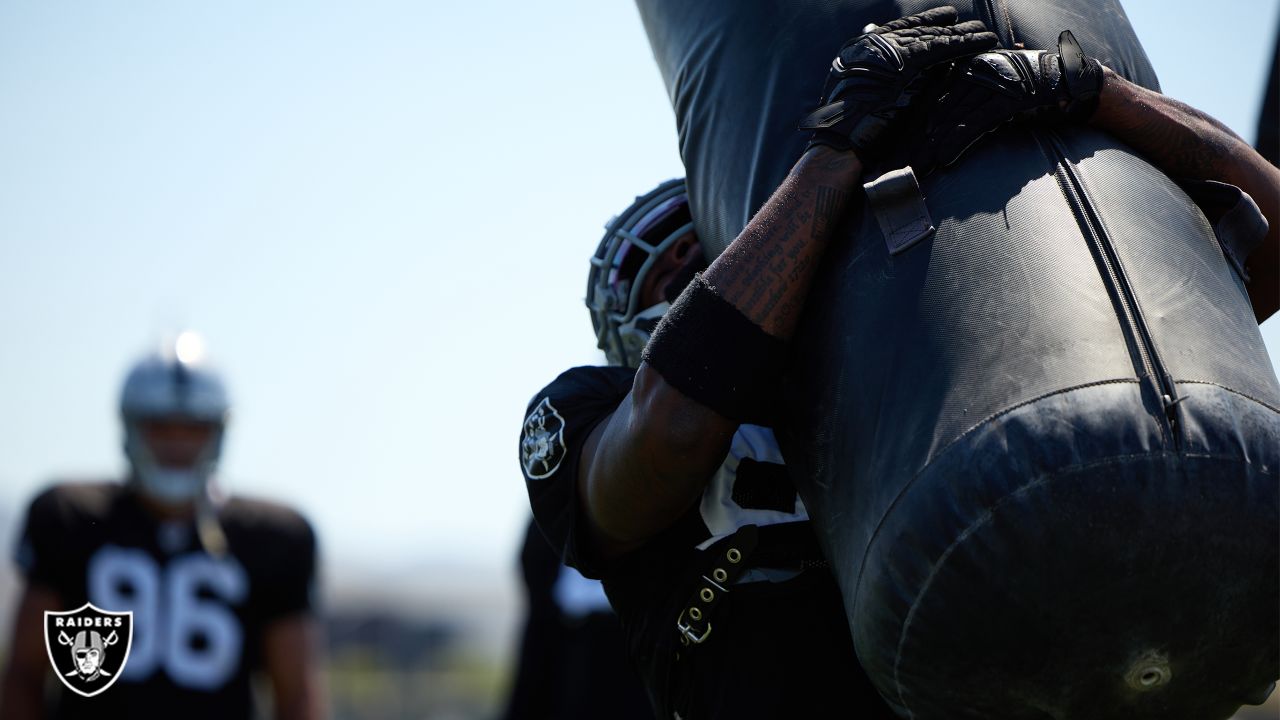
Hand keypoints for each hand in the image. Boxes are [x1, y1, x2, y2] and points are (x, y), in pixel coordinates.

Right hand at [798, 5, 996, 162]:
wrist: (839, 145)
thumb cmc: (846, 133)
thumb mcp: (858, 97)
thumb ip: (875, 81)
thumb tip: (898, 75)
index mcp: (857, 50)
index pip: (895, 30)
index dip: (921, 23)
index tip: (941, 18)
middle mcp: (872, 44)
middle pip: (917, 30)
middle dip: (944, 26)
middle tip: (967, 22)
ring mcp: (889, 50)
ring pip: (933, 36)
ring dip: (962, 34)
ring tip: (985, 33)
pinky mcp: (908, 63)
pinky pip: (944, 48)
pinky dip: (967, 44)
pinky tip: (986, 41)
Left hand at [917, 30, 1104, 169]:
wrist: (1075, 82)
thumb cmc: (1035, 89)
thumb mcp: (998, 89)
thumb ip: (975, 99)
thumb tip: (949, 119)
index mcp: (974, 64)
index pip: (939, 93)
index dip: (922, 119)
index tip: (907, 141)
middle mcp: (981, 68)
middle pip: (942, 106)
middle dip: (923, 136)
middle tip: (905, 159)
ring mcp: (996, 81)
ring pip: (955, 115)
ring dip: (936, 143)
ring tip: (921, 164)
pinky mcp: (1010, 97)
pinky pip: (977, 122)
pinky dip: (959, 141)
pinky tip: (945, 158)